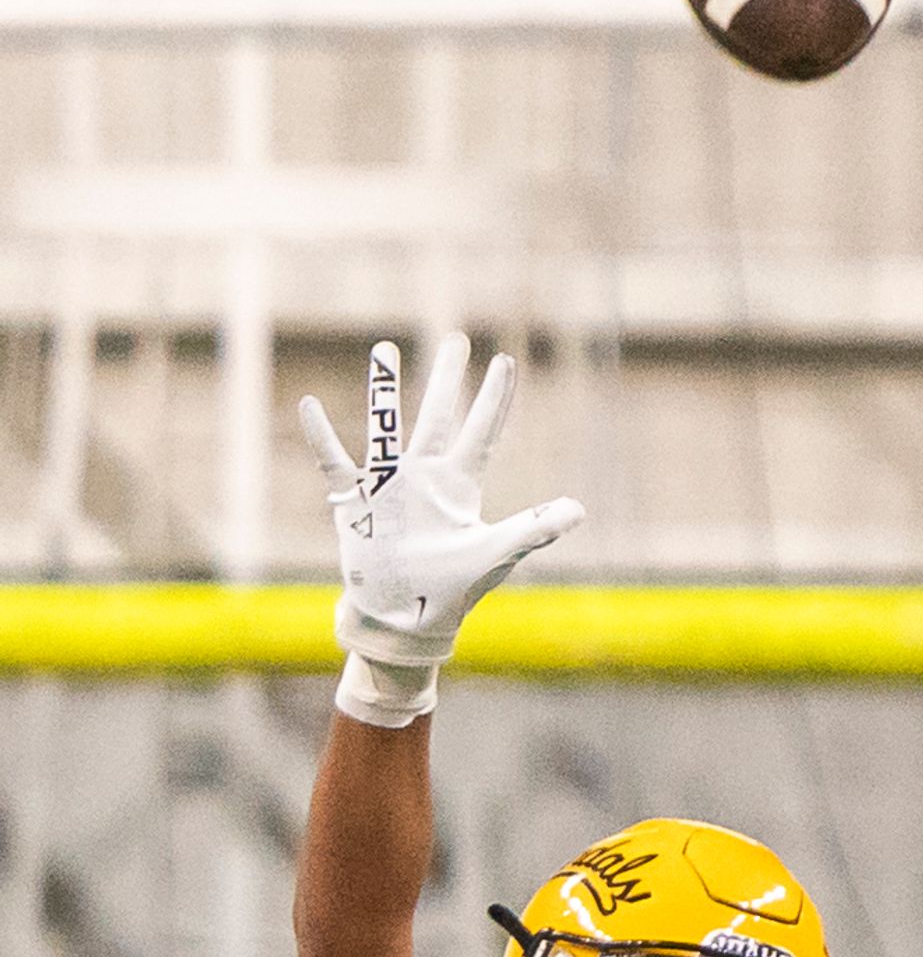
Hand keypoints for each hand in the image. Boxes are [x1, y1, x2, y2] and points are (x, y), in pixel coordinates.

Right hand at [300, 335, 584, 727]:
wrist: (406, 616)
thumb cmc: (453, 588)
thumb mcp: (495, 554)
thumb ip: (534, 529)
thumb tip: (579, 510)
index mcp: (461, 486)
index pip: (482, 432)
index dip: (494, 399)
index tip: (505, 362)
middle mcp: (426, 476)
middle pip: (438, 416)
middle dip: (447, 379)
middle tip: (456, 339)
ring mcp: (390, 484)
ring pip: (387, 426)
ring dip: (385, 390)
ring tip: (385, 350)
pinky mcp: (358, 500)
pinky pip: (336, 461)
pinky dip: (323, 437)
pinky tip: (309, 406)